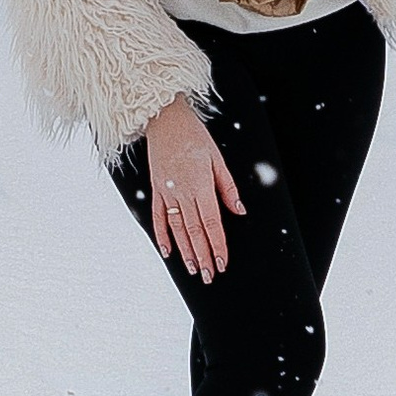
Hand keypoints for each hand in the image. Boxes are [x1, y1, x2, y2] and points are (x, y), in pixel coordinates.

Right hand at [142, 96, 241, 281]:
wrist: (165, 120)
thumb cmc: (194, 136)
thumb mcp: (217, 158)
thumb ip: (228, 188)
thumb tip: (239, 211)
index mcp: (200, 185)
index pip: (211, 222)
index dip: (217, 245)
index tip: (222, 262)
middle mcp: (182, 192)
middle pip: (194, 231)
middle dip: (203, 255)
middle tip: (208, 275)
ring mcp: (166, 192)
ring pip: (177, 228)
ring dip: (185, 251)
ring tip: (193, 269)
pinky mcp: (156, 189)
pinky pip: (158, 217)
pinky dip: (162, 235)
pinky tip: (168, 251)